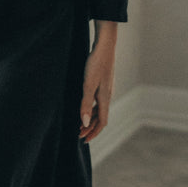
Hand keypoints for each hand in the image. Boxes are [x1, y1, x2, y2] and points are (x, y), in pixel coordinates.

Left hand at [79, 20, 117, 142]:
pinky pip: (99, 101)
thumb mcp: (88, 85)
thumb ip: (86, 105)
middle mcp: (108, 96)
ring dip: (91, 119)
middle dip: (91, 128)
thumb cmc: (96, 64)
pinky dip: (92, 108)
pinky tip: (86, 106)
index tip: (83, 140)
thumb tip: (85, 124)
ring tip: (81, 124)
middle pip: (102, 118)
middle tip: (79, 135)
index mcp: (105, 98)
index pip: (102, 122)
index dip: (94, 132)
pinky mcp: (104, 83)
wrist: (104, 46)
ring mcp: (107, 89)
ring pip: (101, 109)